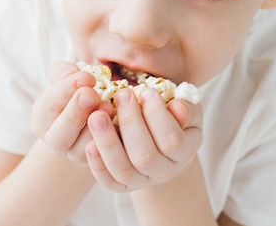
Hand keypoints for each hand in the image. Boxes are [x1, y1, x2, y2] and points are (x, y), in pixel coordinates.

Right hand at [31, 61, 114, 164]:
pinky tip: (121, 123)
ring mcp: (76, 155)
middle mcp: (55, 141)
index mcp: (43, 118)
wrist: (95, 110)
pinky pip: (102, 160)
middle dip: (75, 114)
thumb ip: (64, 72)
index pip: (48, 107)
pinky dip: (111, 142)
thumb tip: (74, 76)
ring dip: (95, 130)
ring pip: (80, 151)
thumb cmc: (78, 89)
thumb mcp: (67, 76)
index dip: (66, 91)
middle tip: (91, 95)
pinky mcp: (97, 163)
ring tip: (109, 108)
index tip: (87, 77)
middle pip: (59, 136)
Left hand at [84, 86, 202, 192]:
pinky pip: (109, 180)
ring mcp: (142, 180)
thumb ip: (185, 107)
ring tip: (97, 116)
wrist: (164, 146)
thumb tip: (176, 106)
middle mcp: (164, 170)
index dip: (158, 116)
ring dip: (108, 142)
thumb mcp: (186, 109)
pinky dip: (98, 164)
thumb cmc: (174, 119)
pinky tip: (89, 143)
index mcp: (185, 151)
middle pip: (145, 156)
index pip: (172, 140)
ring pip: (124, 170)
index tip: (147, 91)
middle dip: (131, 123)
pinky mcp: (122, 185)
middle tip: (122, 94)